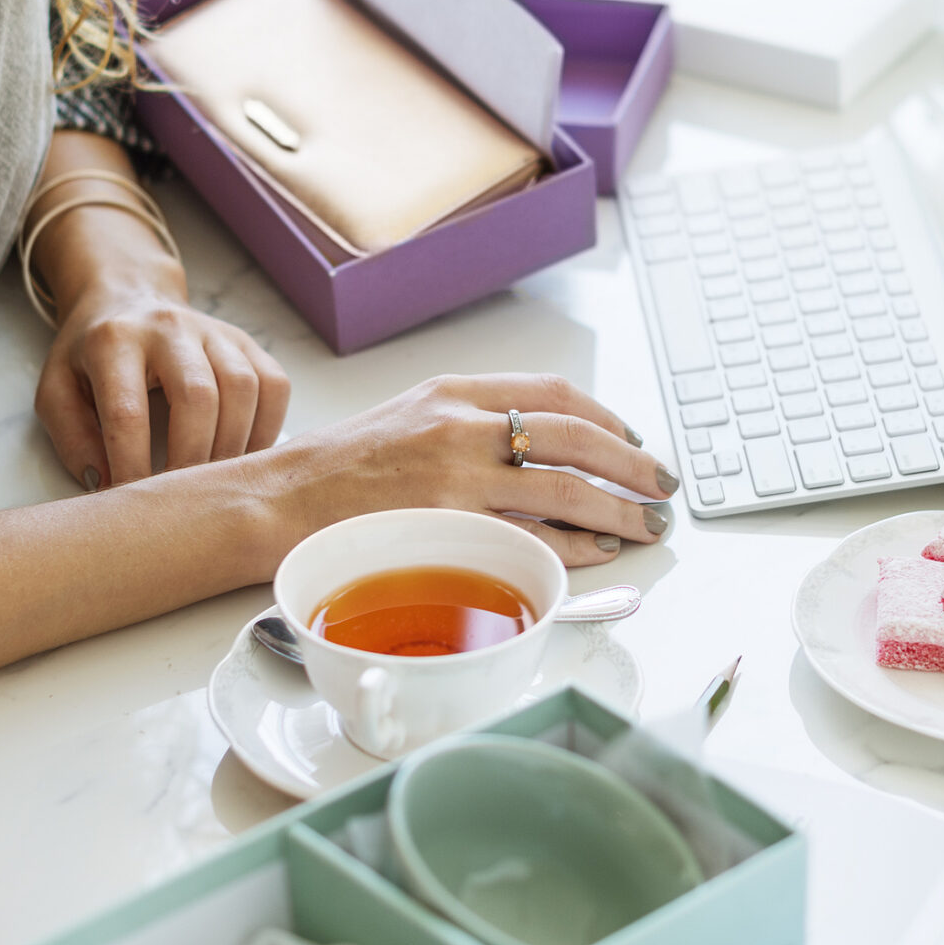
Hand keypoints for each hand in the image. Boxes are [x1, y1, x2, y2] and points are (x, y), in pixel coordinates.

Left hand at [37, 270, 290, 488]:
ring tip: (214, 481)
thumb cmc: (91, 354)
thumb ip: (72, 438)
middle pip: (197, 397)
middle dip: (192, 458)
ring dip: (233, 447)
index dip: (132, 465)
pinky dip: (267, 427)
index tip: (132, 500)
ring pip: (243, 389)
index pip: (128, 412)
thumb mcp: (57, 390)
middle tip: (181, 496)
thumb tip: (106, 484)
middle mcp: (169, 328)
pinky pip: (274, 384)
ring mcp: (214, 331)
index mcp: (114, 341)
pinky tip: (244, 454)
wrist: (128, 297)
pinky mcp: (246, 340)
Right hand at [262, 372, 676, 567]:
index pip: (553, 393)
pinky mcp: (448, 528)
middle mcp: (461, 428)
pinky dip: (575, 545)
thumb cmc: (342, 469)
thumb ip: (473, 423)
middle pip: (574, 437)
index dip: (605, 418)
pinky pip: (531, 538)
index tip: (631, 441)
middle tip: (662, 484)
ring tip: (649, 522)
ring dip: (618, 507)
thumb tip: (547, 447)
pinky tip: (600, 551)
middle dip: (631, 464)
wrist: (281, 502)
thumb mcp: (411, 418)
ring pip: (564, 488)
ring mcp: (456, 479)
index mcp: (455, 393)